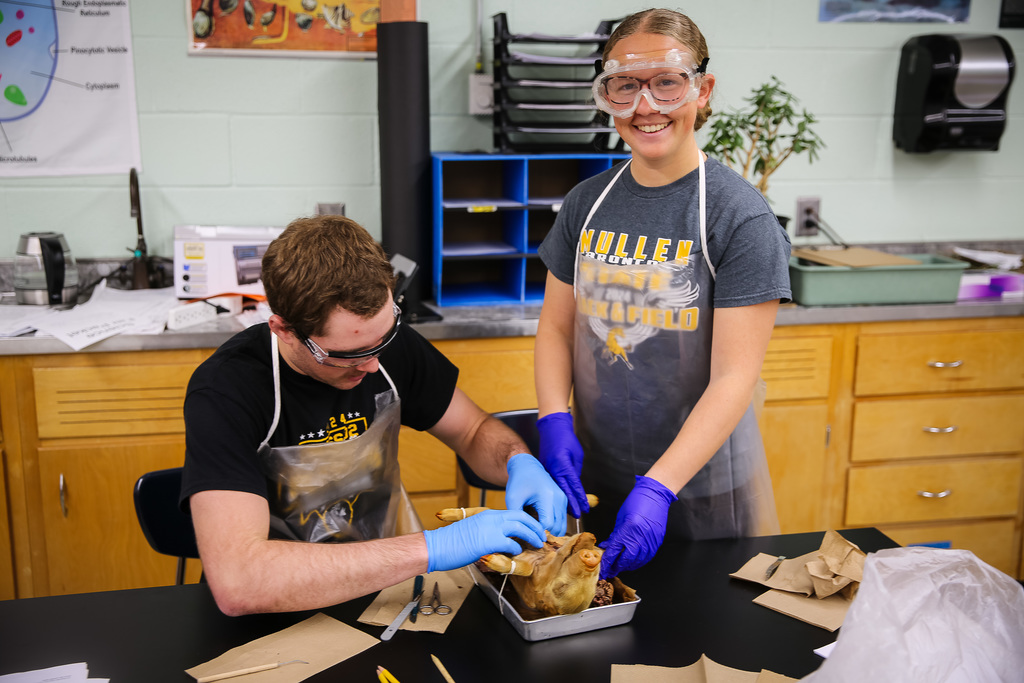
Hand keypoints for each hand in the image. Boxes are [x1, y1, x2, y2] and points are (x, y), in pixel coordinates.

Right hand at [423, 509, 545, 572]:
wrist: (437, 546)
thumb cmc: (451, 542)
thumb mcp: (473, 530)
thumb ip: (488, 532)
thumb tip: (500, 542)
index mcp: (487, 514)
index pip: (514, 513)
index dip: (527, 520)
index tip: (534, 528)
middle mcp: (491, 518)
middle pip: (522, 517)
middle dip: (535, 526)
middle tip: (542, 536)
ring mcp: (491, 528)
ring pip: (521, 528)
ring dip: (531, 536)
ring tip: (537, 544)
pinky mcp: (490, 541)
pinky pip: (511, 544)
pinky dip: (517, 549)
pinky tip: (516, 553)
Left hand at [504, 453, 567, 535]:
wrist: (527, 466)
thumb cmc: (518, 481)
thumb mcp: (512, 499)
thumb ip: (518, 517)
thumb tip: (523, 534)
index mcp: (547, 496)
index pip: (548, 524)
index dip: (537, 532)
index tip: (527, 533)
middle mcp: (559, 498)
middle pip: (558, 527)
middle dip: (545, 534)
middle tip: (531, 534)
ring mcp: (563, 499)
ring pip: (562, 526)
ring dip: (550, 531)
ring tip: (536, 529)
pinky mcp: (564, 501)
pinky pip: (562, 520)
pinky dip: (554, 525)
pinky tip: (541, 523)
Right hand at [536, 412, 589, 517]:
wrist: (551, 428)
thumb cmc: (566, 438)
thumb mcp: (576, 454)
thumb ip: (575, 471)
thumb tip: (576, 485)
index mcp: (563, 465)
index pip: (574, 485)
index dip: (580, 498)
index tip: (585, 508)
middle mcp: (553, 469)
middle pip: (563, 491)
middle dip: (571, 505)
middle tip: (577, 515)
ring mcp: (546, 470)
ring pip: (555, 489)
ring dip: (562, 501)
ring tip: (569, 512)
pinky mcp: (543, 470)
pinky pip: (550, 484)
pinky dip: (555, 493)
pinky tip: (558, 500)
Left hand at [599, 476, 676, 579]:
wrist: (655, 496)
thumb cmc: (637, 502)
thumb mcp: (621, 518)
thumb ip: (616, 535)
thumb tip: (608, 547)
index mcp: (628, 530)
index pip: (614, 552)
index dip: (607, 562)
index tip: (602, 569)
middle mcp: (640, 538)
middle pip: (625, 560)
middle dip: (616, 567)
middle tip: (609, 571)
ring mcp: (650, 541)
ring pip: (637, 561)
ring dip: (627, 566)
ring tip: (619, 567)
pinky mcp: (657, 542)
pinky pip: (647, 557)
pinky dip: (638, 562)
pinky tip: (632, 563)